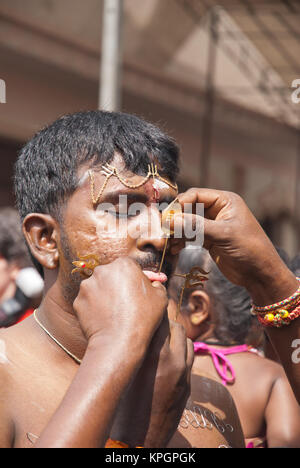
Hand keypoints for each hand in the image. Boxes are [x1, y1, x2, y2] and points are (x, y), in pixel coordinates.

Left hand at [73, 257, 167, 342]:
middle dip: (118, 285)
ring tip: (115, 312)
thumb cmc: (144, 317)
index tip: (138, 291)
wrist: (120, 341)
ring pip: (98, 287)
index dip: (136, 279)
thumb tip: (154, 283)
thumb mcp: (161, 297)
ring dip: (105, 296)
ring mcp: (87, 286)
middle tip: (126, 302)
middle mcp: (102, 270)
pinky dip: (94, 308)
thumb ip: (157, 284)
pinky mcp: (78, 301)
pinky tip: (104, 318)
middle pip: (112, 275)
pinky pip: (88, 302)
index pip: (130, 267)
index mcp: (123, 264)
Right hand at [110, 316, 193, 447]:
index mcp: (153, 355)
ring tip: (159, 341)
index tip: (145, 307)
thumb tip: (135, 327)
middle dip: (164, 323)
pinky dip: (181, 351)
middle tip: (150, 325)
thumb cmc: (120, 406)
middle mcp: (172, 361)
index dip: (153, 311)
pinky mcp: (188, 385)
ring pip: (186, 340)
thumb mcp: (124, 371)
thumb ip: (133, 348)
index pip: (160, 319)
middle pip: (176, 326)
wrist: (138, 441)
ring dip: (175, 336)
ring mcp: (184, 373)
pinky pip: (189, 357)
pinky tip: (167, 357)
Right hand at [170, 188, 297, 304]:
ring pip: (187, 223)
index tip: (166, 216)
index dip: (180, 204)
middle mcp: (218, 210)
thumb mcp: (223, 234)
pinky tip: (174, 249)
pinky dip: (181, 241)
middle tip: (162, 230)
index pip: (196, 195)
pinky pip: (190, 236)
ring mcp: (212, 225)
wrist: (259, 274)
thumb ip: (196, 226)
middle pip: (189, 208)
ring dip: (176, 232)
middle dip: (175, 219)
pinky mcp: (209, 240)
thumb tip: (171, 219)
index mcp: (225, 201)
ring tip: (167, 242)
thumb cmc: (248, 248)